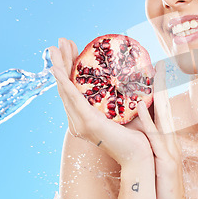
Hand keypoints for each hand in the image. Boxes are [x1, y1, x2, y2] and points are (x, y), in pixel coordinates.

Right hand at [49, 38, 152, 167]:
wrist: (141, 156)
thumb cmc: (138, 137)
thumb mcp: (128, 111)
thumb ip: (124, 96)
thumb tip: (130, 76)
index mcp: (86, 118)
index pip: (73, 89)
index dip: (69, 68)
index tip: (71, 49)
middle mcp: (79, 121)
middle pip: (66, 87)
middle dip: (62, 62)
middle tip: (61, 42)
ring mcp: (81, 123)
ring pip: (66, 89)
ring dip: (60, 66)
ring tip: (56, 47)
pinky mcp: (88, 123)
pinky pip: (73, 98)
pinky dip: (64, 82)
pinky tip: (57, 69)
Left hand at [136, 60, 192, 198]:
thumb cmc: (159, 189)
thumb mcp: (154, 162)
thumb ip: (148, 144)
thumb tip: (136, 133)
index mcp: (165, 139)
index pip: (161, 109)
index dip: (158, 89)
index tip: (154, 68)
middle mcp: (169, 139)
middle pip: (165, 106)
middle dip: (162, 84)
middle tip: (160, 61)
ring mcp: (169, 148)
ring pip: (163, 115)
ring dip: (158, 94)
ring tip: (155, 73)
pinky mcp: (166, 160)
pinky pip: (155, 136)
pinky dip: (148, 119)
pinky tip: (141, 104)